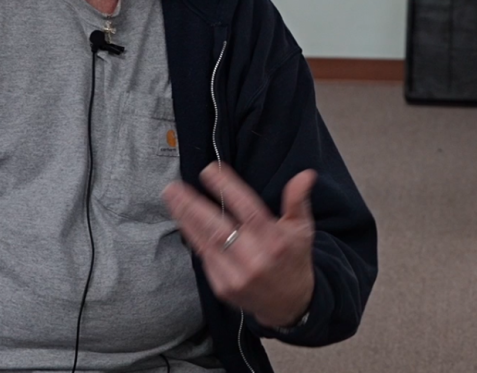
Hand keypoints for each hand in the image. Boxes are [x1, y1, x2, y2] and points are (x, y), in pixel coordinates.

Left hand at [162, 162, 316, 328]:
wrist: (290, 305)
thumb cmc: (294, 259)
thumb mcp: (302, 229)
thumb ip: (298, 200)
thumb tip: (305, 174)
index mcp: (275, 241)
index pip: (248, 209)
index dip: (227, 188)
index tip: (210, 170)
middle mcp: (255, 260)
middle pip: (218, 228)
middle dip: (192, 205)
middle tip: (174, 186)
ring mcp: (236, 276)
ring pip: (205, 242)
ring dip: (185, 218)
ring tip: (171, 198)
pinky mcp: (223, 288)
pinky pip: (204, 258)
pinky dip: (193, 237)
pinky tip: (183, 221)